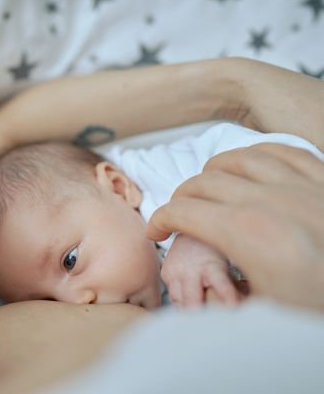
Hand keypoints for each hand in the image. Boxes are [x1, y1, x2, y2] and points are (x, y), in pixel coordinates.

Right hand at [147, 144, 323, 311]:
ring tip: (206, 187)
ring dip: (213, 171)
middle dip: (179, 198)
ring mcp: (303, 186)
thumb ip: (222, 289)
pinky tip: (248, 167)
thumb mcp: (263, 313)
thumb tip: (199, 283)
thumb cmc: (321, 308)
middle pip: (204, 182)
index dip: (160, 220)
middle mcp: (274, 202)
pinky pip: (281, 150)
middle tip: (177, 216)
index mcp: (251, 236)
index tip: (156, 232)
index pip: (185, 212)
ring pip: (239, 158)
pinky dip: (255, 155)